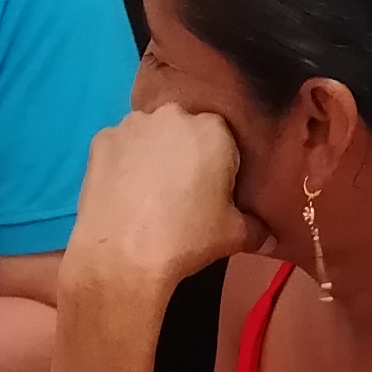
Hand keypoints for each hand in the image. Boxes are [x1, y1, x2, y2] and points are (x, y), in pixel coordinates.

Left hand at [65, 106, 249, 298]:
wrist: (123, 256)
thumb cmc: (187, 238)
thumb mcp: (233, 235)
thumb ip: (256, 228)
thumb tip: (270, 238)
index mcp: (213, 129)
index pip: (225, 140)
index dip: (220, 167)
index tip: (213, 193)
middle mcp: (172, 115)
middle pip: (185, 132)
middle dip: (185, 155)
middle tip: (181, 193)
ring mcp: (132, 124)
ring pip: (150, 135)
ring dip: (152, 155)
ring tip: (148, 194)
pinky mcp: (100, 140)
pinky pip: (119, 147)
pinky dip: (122, 163)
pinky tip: (123, 192)